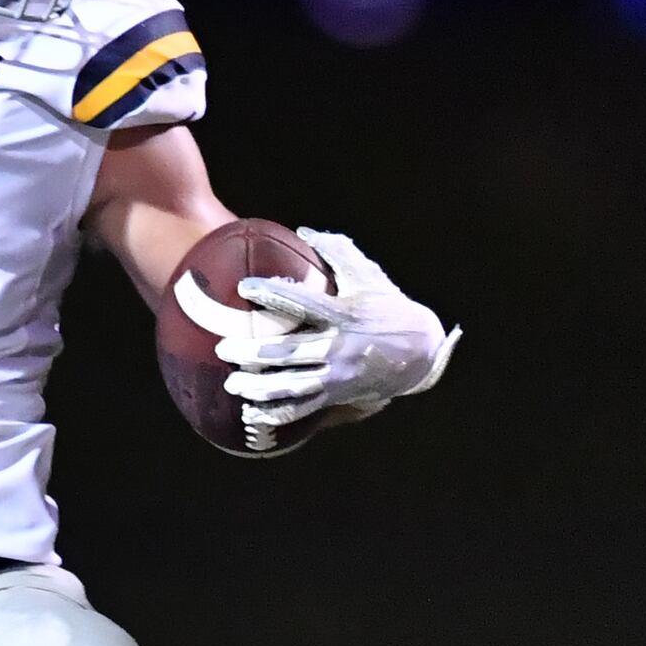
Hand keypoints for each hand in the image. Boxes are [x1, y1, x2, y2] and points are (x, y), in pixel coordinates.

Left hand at [222, 228, 457, 450]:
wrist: (422, 351)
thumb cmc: (390, 308)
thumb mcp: (369, 276)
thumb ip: (337, 251)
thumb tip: (303, 231)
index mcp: (344, 313)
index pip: (302, 303)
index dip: (272, 294)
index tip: (244, 287)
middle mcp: (339, 346)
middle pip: (288, 352)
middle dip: (251, 352)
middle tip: (223, 347)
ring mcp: (338, 375)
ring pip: (291, 386)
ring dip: (258, 387)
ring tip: (232, 383)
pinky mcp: (338, 394)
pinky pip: (303, 408)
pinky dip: (277, 413)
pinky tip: (252, 413)